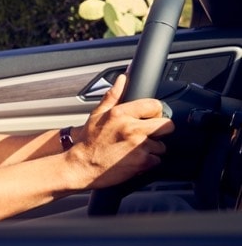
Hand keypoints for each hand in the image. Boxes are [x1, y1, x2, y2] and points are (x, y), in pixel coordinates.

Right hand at [68, 74, 173, 189]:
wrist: (80, 166)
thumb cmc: (88, 142)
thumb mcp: (97, 115)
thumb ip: (113, 96)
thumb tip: (123, 79)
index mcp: (121, 113)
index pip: (155, 105)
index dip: (155, 113)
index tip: (149, 118)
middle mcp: (132, 128)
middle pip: (166, 125)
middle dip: (160, 131)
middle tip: (147, 135)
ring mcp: (138, 146)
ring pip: (162, 145)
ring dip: (152, 149)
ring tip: (136, 150)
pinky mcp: (142, 162)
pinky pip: (157, 160)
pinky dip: (148, 162)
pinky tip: (134, 160)